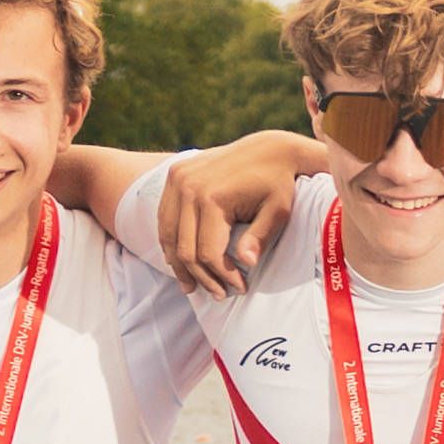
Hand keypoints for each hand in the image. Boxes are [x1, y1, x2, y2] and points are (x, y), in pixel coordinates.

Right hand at [158, 143, 303, 293]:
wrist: (268, 149)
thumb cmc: (278, 184)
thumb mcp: (278, 212)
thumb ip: (260, 237)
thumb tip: (247, 264)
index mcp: (212, 196)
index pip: (207, 252)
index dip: (222, 276)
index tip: (239, 289)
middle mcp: (188, 186)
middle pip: (184, 248)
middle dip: (201, 277)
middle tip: (218, 295)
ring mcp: (177, 179)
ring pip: (169, 236)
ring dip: (179, 265)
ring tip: (193, 286)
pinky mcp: (175, 175)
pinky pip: (165, 218)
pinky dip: (172, 242)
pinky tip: (182, 260)